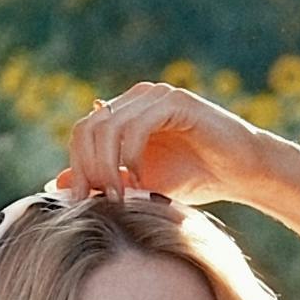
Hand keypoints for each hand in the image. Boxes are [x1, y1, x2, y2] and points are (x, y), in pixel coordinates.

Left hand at [59, 78, 279, 204]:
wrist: (243, 173)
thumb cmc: (195, 177)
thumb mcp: (139, 184)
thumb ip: (103, 180)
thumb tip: (56, 184)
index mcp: (124, 112)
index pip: (82, 132)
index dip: (76, 166)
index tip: (81, 203)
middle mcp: (137, 98)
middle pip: (89, 126)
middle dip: (87, 167)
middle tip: (98, 200)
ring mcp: (156, 96)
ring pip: (108, 126)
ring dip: (107, 166)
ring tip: (119, 196)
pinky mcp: (176, 101)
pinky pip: (137, 126)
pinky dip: (132, 157)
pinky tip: (142, 182)